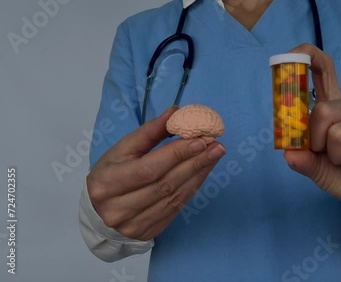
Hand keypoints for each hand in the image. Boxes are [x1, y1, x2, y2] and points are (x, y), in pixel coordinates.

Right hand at [86, 107, 225, 240]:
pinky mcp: (148, 232)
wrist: (99, 212)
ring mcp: (133, 224)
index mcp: (107, 183)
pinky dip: (192, 188)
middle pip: (165, 184)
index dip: (176, 154)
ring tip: (214, 156)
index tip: (200, 139)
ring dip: (198, 175)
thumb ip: (149, 132)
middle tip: (216, 146)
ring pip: (174, 198)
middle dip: (194, 163)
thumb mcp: (122, 149)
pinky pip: (176, 208)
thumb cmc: (111, 173)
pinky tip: (203, 172)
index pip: (149, 169)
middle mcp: (118, 208)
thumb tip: (175, 112)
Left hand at [283, 44, 340, 232]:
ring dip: (337, 158)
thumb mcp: (316, 168)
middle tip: (328, 155)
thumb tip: (289, 152)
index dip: (309, 58)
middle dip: (318, 141)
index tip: (293, 54)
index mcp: (336, 108)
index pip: (325, 71)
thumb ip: (303, 158)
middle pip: (325, 110)